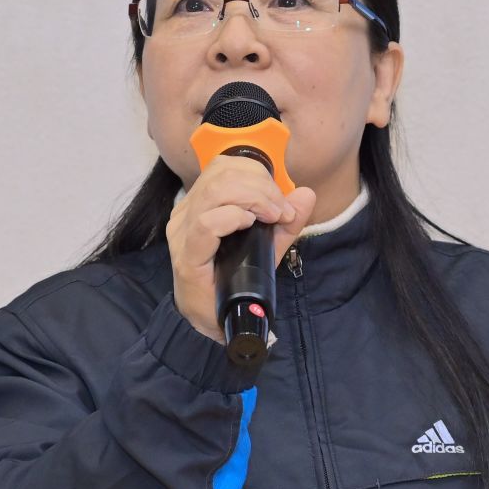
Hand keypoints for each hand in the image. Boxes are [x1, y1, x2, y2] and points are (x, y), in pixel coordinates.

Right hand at [166, 155, 316, 343]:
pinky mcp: (186, 256)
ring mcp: (182, 233)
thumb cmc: (234, 281)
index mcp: (201, 203)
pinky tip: (249, 224)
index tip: (281, 198)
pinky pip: (206, 223)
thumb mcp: (267, 246)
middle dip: (261, 185)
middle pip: (221, 174)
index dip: (256, 172)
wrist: (215, 323)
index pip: (223, 165)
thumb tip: (306, 194)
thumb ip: (286, 221)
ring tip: (272, 216)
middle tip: (282, 210)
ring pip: (214, 192)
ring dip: (253, 198)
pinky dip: (234, 217)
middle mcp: (187, 213)